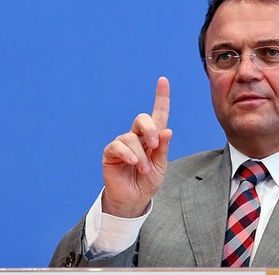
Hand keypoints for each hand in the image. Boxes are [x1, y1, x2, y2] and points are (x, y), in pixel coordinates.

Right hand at [101, 77, 172, 217]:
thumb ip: (163, 148)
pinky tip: (134, 163)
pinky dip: (128, 154)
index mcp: (152, 137)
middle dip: (150, 129)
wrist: (134, 199)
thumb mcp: (160, 165)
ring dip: (141, 154)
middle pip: (142, 119)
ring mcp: (123, 143)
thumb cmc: (147, 181)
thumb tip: (167, 130)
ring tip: (144, 169)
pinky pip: (118, 146)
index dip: (161, 97)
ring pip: (131, 137)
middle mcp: (137, 136)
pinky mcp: (111, 153)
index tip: (163, 80)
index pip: (158, 114)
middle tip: (154, 145)